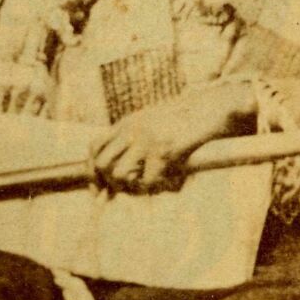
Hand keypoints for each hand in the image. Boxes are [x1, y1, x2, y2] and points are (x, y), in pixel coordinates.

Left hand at [93, 82, 254, 192]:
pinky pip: (148, 181)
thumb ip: (134, 141)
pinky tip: (165, 180)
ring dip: (130, 187)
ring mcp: (145, 140)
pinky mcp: (163, 150)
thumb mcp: (151, 123)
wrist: (206, 109)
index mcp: (126, 123)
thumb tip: (120, 173)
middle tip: (124, 189)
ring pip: (119, 174)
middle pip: (102, 164)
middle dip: (108, 183)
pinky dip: (154, 186)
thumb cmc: (181, 120)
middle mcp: (131, 130)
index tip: (100, 188)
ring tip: (146, 184)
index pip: (94, 146)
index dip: (92, 170)